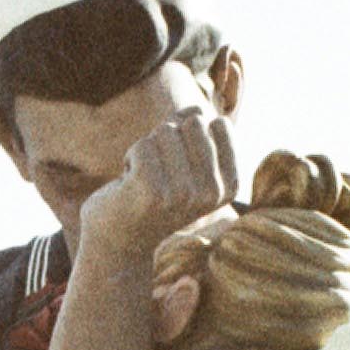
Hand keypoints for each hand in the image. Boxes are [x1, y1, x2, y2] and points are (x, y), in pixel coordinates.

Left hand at [77, 106, 239, 267]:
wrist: (121, 239)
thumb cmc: (154, 193)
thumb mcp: (185, 162)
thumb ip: (196, 131)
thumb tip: (198, 110)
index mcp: (229, 186)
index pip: (219, 124)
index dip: (192, 133)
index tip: (180, 162)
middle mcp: (211, 193)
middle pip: (194, 122)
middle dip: (168, 137)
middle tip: (159, 169)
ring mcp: (183, 194)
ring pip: (165, 130)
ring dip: (147, 148)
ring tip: (144, 178)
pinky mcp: (152, 192)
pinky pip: (142, 145)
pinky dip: (131, 156)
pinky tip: (129, 182)